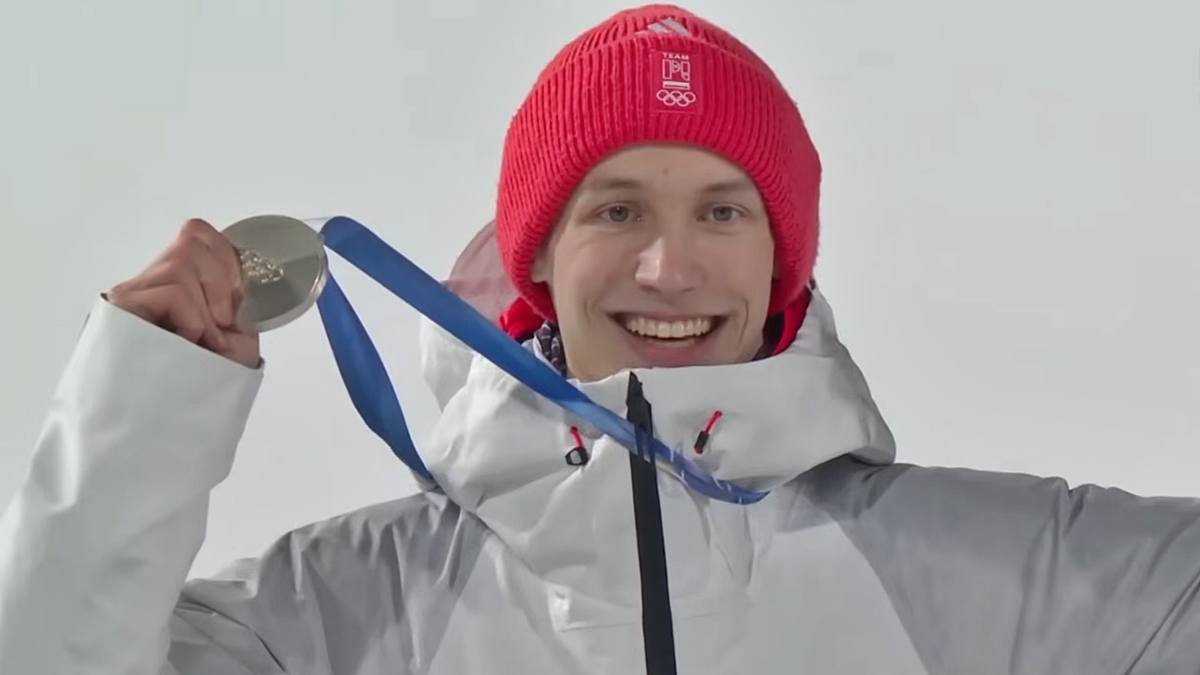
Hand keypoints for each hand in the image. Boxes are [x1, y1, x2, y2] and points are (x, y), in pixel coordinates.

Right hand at [107, 218, 260, 367]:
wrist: (186, 420)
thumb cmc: (212, 379)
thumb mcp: (237, 331)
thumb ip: (235, 295)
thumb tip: (245, 265)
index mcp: (179, 284)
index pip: (195, 233)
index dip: (224, 255)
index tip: (237, 296)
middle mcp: (151, 284)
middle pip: (191, 240)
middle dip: (220, 282)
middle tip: (223, 324)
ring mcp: (132, 294)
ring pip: (181, 265)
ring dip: (206, 307)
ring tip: (203, 342)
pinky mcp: (121, 309)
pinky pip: (171, 291)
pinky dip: (192, 317)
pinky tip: (189, 343)